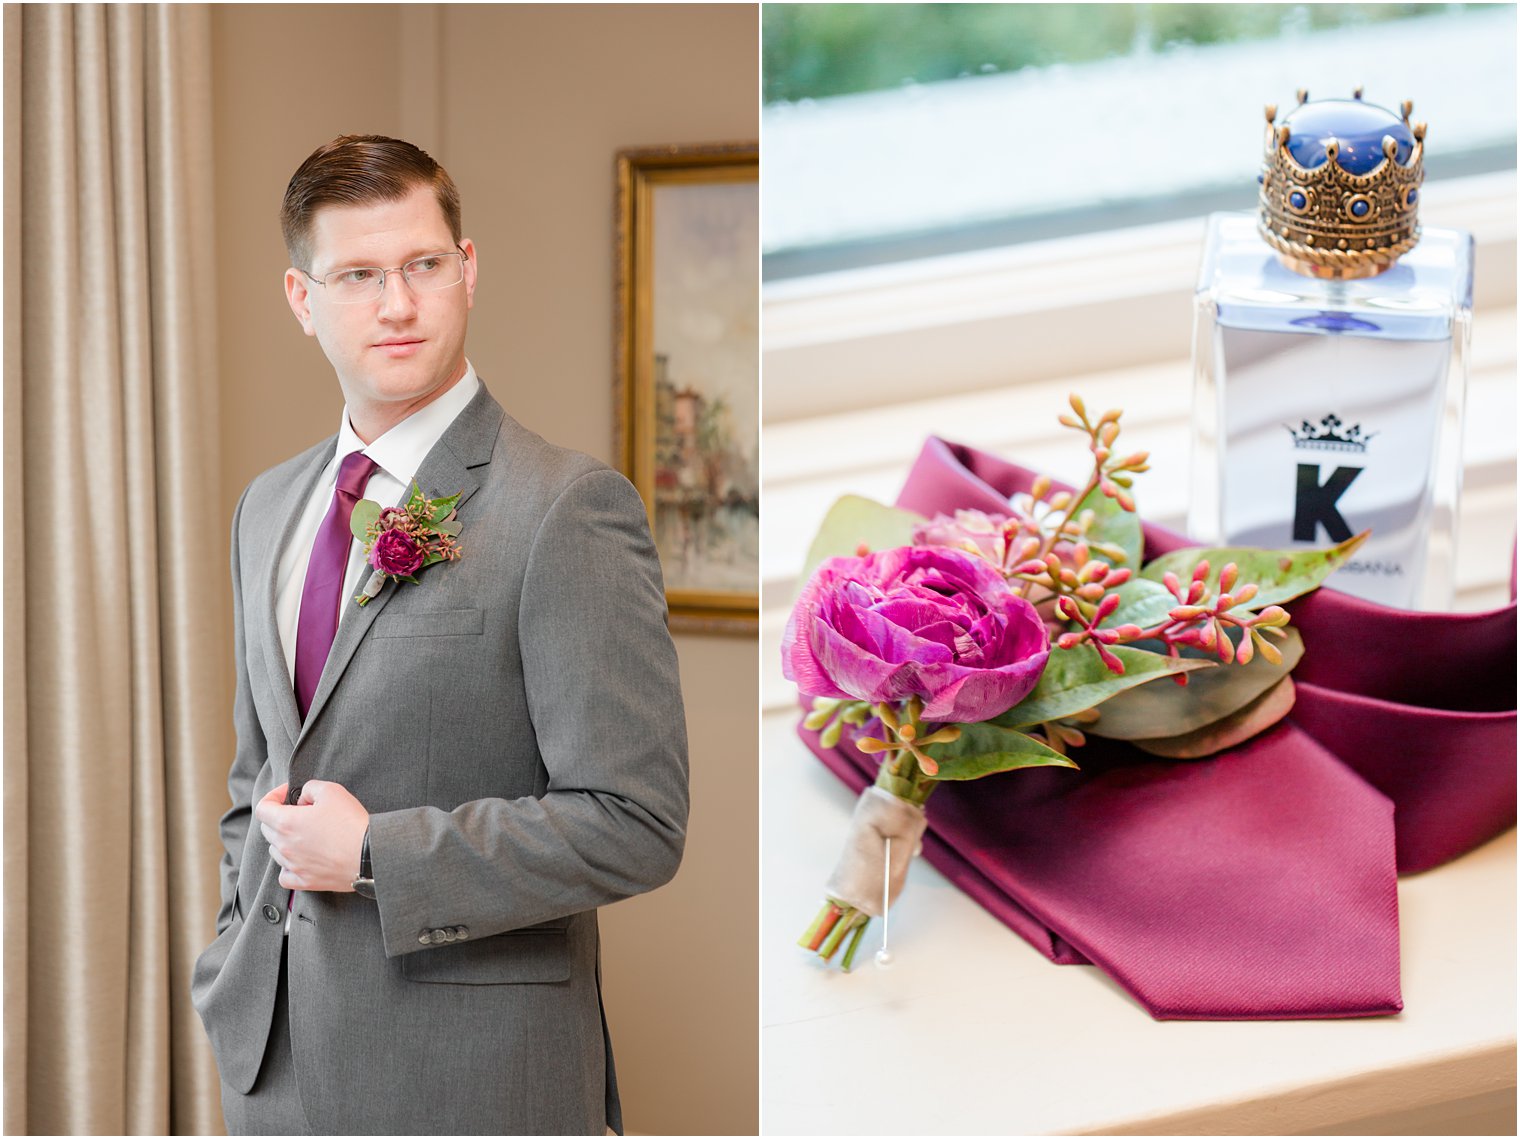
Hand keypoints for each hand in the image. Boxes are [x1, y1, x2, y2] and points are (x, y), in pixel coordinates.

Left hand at [255, 780, 369, 892]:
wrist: (369, 854)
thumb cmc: (352, 824)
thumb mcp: (332, 791)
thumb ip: (310, 788)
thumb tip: (303, 798)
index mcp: (287, 822)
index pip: (263, 808)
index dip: (273, 796)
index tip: (286, 794)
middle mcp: (284, 846)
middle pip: (267, 828)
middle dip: (280, 816)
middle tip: (302, 812)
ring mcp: (293, 865)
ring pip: (275, 850)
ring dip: (284, 839)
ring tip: (305, 834)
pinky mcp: (304, 881)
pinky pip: (284, 874)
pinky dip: (288, 866)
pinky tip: (300, 858)